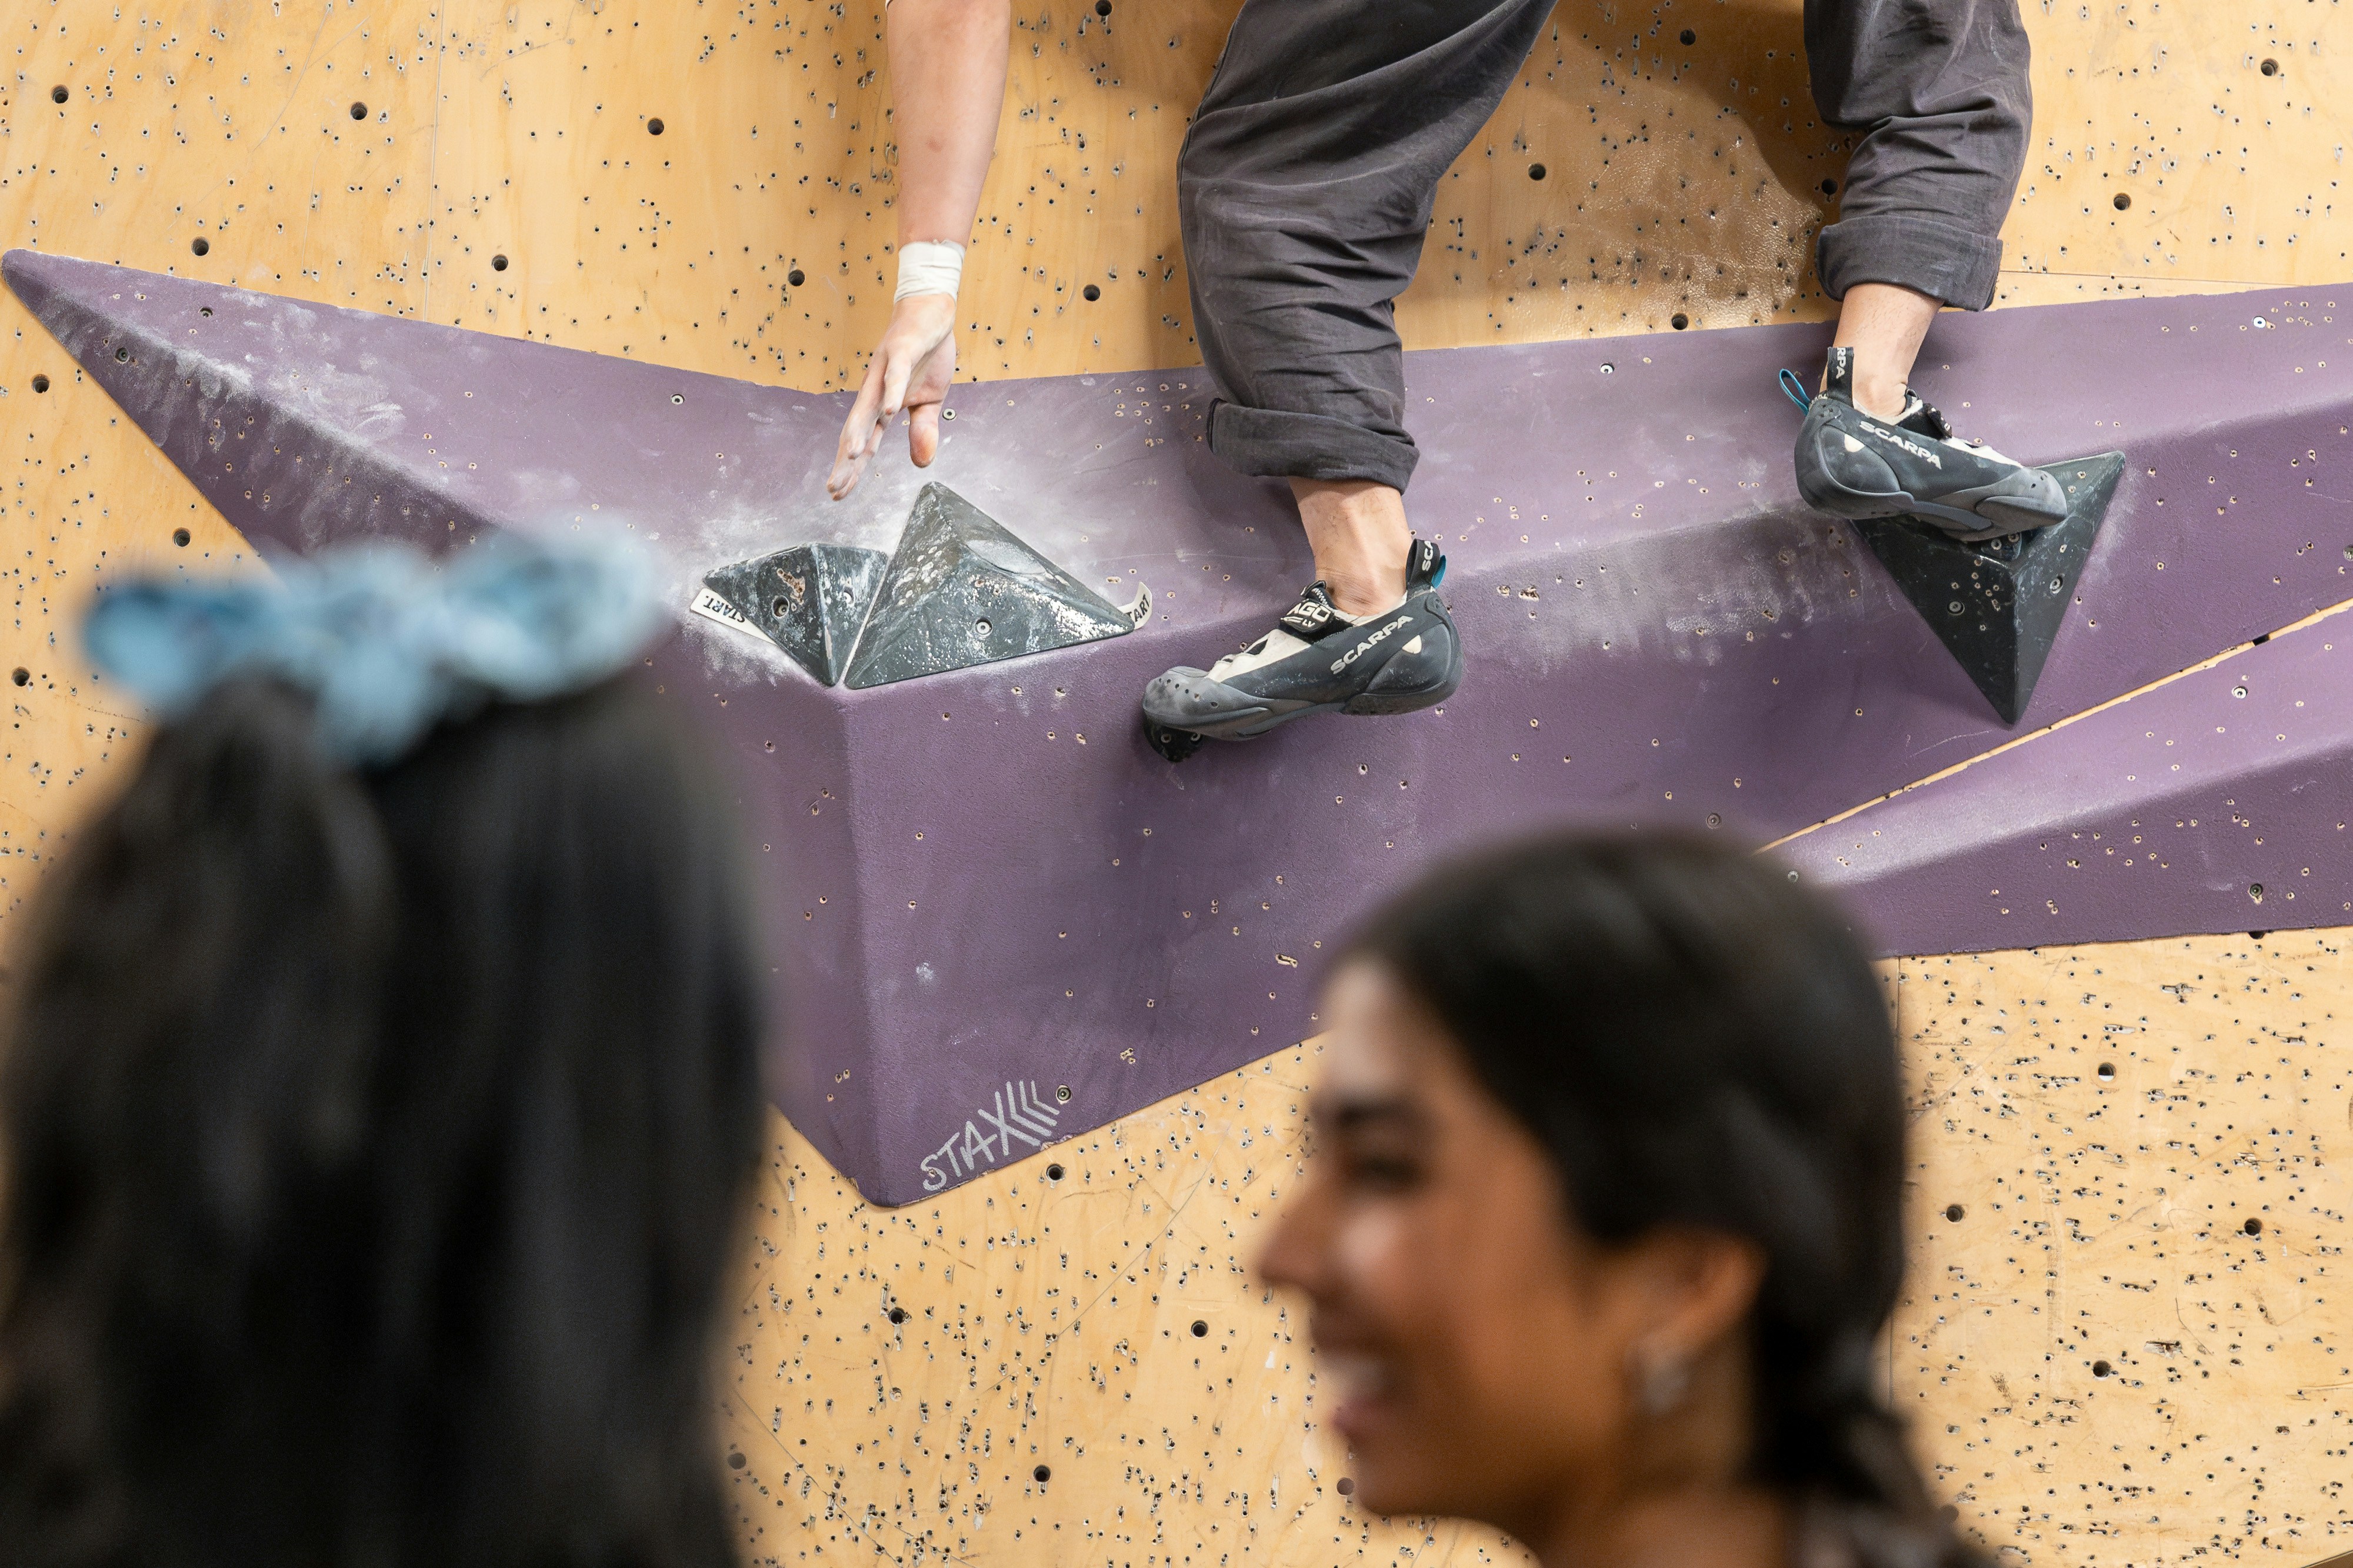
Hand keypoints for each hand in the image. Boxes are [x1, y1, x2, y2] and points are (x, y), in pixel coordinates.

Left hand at [828, 292, 958, 499]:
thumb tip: (920, 464)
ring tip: (852, 457)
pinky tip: (889, 411)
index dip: (852, 468)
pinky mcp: (902, 350)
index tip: (839, 493)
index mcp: (881, 405)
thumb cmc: (926, 355)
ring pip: (868, 404)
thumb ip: (922, 431)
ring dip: (860, 431)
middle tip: (833, 488)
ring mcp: (885, 369)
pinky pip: (896, 374)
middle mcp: (874, 390)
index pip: (865, 442)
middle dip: (846, 460)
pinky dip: (891, 392)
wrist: (931, 312)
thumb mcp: (930, 401)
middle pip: (857, 429)